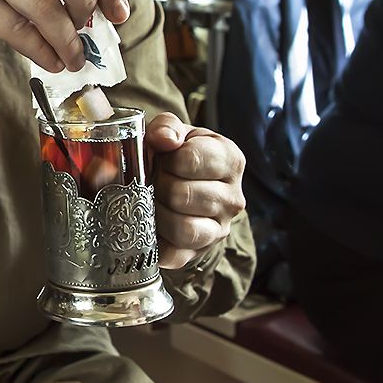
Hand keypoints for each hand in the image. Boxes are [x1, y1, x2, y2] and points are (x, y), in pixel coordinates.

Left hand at [147, 113, 246, 269]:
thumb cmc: (175, 153)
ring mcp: (219, 229)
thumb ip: (166, 127)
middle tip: (151, 180)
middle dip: (157, 185)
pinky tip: (150, 224)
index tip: (161, 158)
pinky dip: (154, 241)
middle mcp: (233, 198)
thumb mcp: (173, 131)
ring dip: (156, 212)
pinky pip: (173, 255)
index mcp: (230, 160)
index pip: (191, 160)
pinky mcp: (199, 252)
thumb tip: (163, 138)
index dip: (166, 159)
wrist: (178, 182)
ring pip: (182, 228)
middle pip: (182, 195)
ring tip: (149, 200)